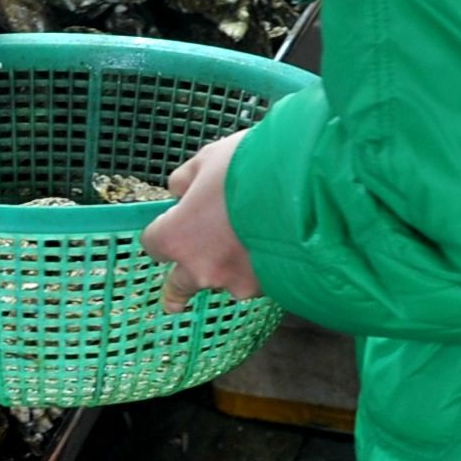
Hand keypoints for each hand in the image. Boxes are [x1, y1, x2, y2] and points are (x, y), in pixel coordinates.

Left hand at [143, 134, 260, 310]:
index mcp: (177, 237)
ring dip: (226, 268)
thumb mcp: (209, 160)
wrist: (307, 190)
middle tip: (174, 301)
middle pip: (179, 286)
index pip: (153, 245)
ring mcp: (235, 282)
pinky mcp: (267, 289)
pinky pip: (254, 280)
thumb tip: (180, 191)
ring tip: (250, 238)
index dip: (161, 232)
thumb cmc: (250, 168)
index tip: (172, 225)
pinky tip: (273, 243)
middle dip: (176, 290)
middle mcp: (200, 268)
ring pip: (222, 281)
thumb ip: (186, 179)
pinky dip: (257, 267)